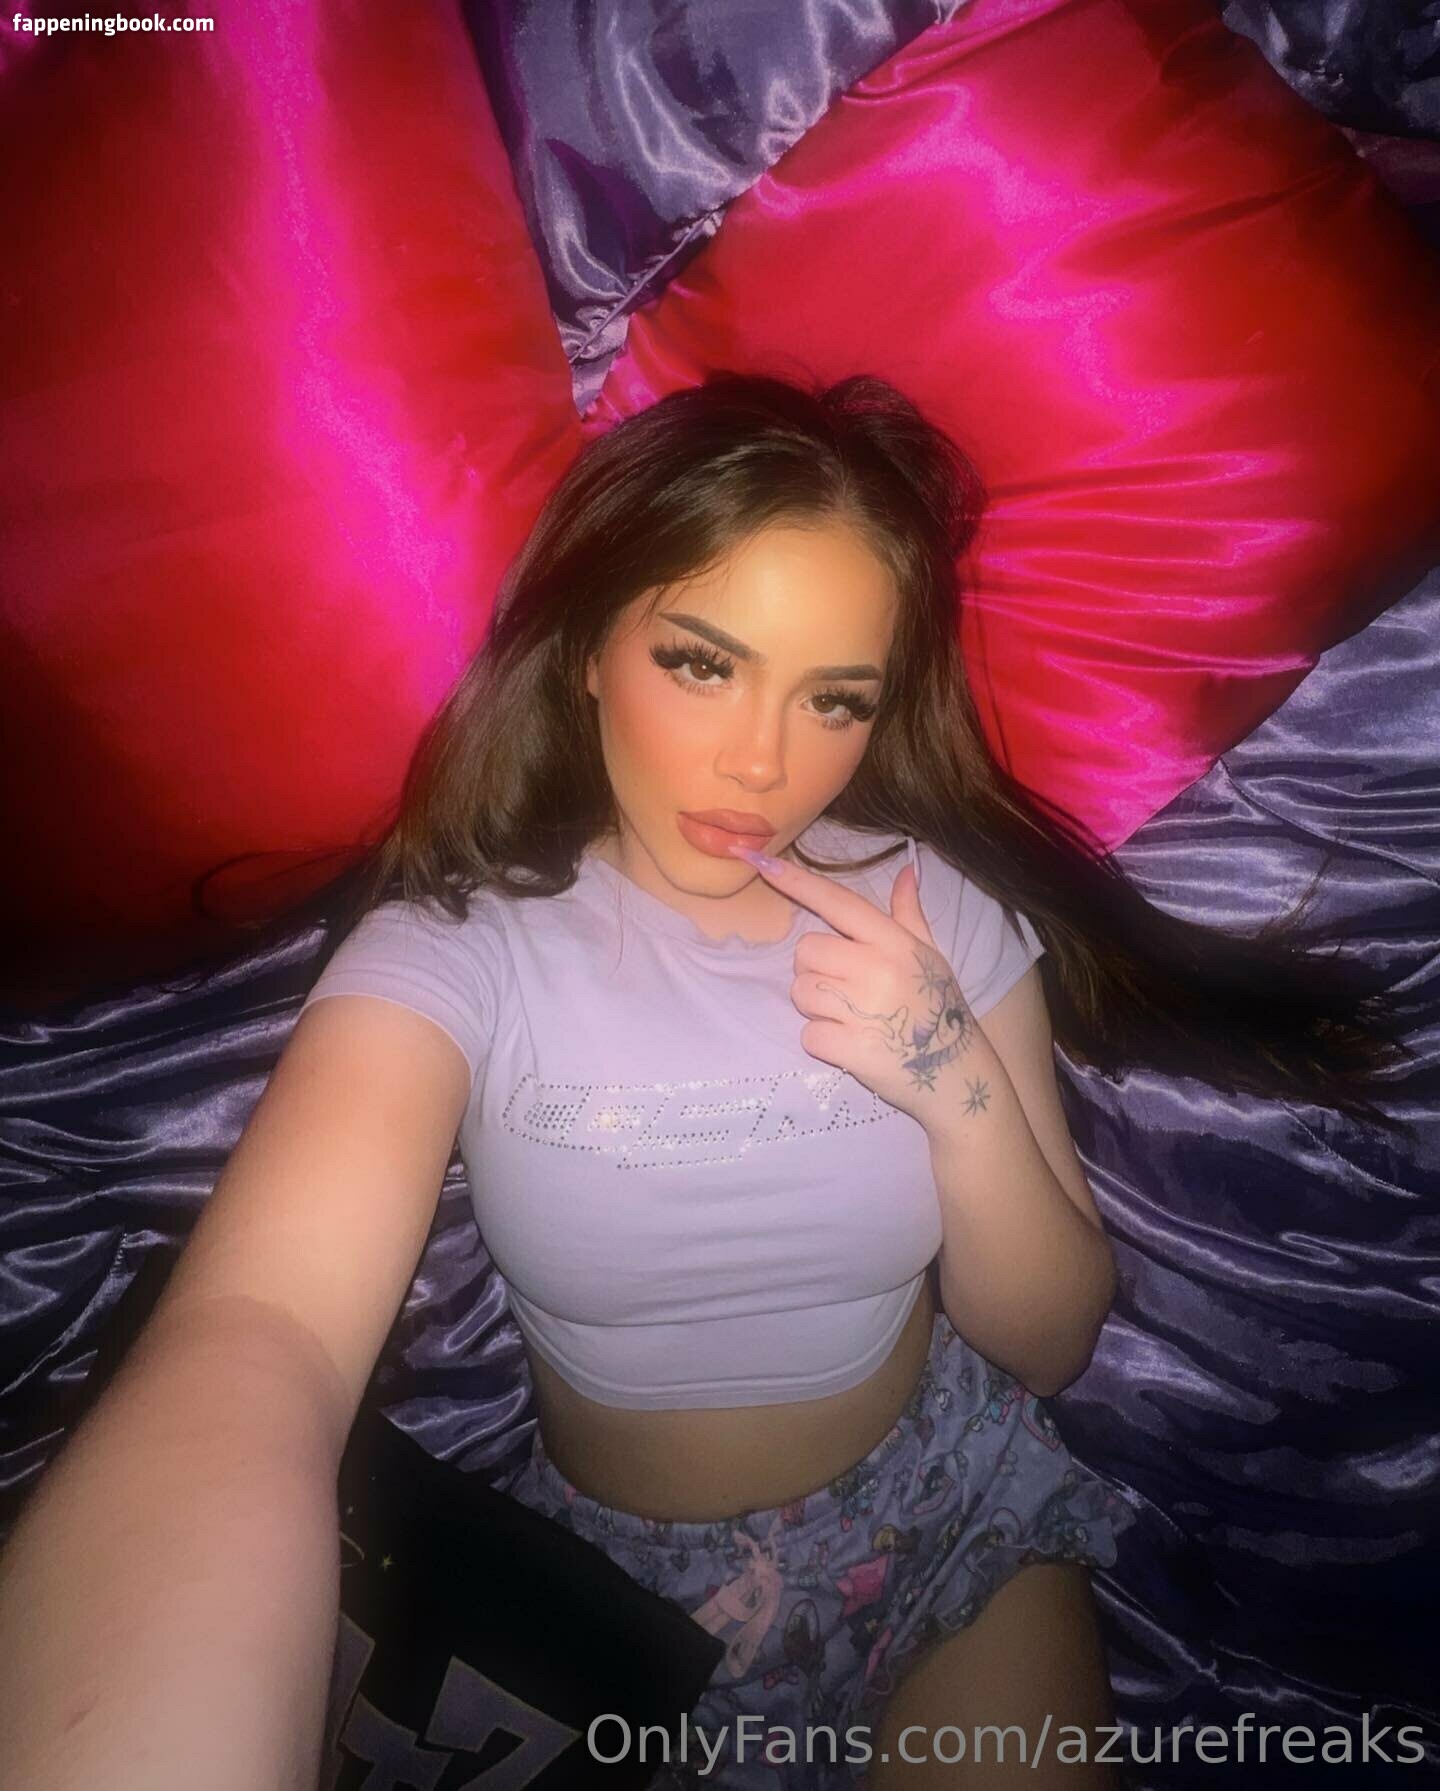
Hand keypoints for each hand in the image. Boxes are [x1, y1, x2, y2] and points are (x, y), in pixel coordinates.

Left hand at [729, 842, 991, 1131]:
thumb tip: (907, 870)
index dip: (797, 882)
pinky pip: (808, 1034)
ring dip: (816, 1007)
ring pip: (800, 992)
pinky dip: (822, 1042)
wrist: (958, 1075)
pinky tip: (850, 1043)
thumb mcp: (931, 956)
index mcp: (893, 941)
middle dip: (815, 970)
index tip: (761, 861)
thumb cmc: (938, 1008)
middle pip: (805, 952)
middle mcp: (876, 968)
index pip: (838, 902)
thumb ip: (909, 914)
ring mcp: (863, 1010)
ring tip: (850, 1017)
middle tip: (846, 989)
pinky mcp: (851, 1048)